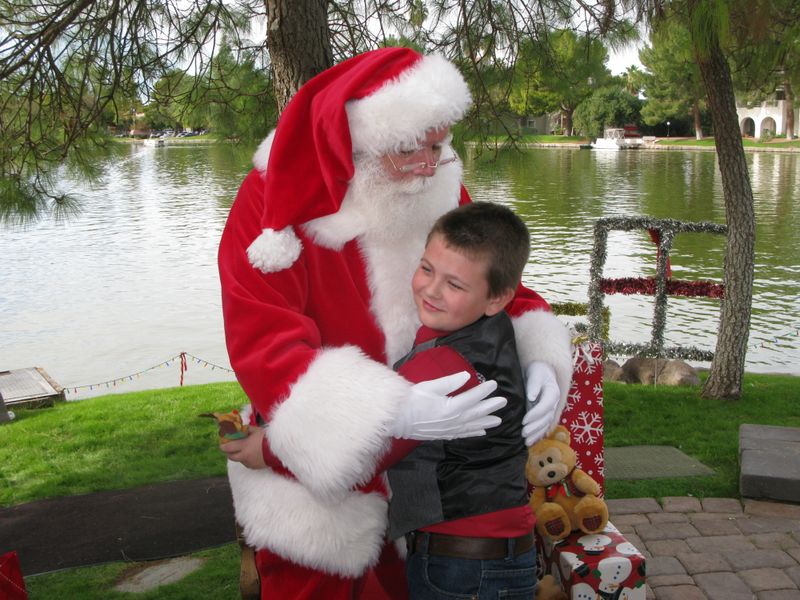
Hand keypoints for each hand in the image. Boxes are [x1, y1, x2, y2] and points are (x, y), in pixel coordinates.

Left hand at [219, 428, 266, 468]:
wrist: (279, 450)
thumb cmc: (267, 438)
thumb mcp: (256, 431)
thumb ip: (246, 430)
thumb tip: (240, 429)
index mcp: (244, 446)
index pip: (227, 448)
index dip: (223, 446)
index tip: (222, 444)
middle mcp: (244, 456)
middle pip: (231, 457)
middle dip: (229, 452)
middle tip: (230, 447)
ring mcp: (249, 463)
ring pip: (239, 460)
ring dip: (239, 455)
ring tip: (244, 449)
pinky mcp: (254, 467)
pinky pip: (247, 463)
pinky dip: (246, 459)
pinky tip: (252, 454)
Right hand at [389, 371, 506, 439]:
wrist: (397, 418)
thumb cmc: (412, 399)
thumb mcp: (430, 386)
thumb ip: (450, 382)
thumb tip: (467, 375)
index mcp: (450, 407)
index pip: (472, 397)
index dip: (484, 391)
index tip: (494, 384)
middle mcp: (453, 420)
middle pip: (476, 413)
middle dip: (490, 407)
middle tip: (503, 402)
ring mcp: (449, 429)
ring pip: (472, 426)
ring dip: (486, 422)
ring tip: (498, 420)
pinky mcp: (444, 434)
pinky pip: (463, 434)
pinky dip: (474, 433)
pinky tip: (482, 432)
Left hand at [522, 361, 560, 445]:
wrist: (543, 372)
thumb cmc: (537, 371)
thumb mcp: (535, 374)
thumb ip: (534, 385)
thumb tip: (531, 397)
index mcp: (553, 392)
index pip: (546, 406)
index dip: (536, 414)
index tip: (524, 420)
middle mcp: (554, 403)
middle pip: (546, 418)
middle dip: (535, 427)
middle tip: (523, 433)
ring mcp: (551, 410)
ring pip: (545, 424)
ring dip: (536, 434)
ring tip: (526, 441)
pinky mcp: (546, 414)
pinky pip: (543, 426)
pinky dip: (538, 434)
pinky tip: (530, 441)